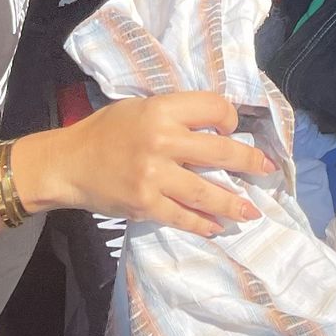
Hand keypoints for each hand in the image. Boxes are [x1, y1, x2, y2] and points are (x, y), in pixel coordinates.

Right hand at [50, 92, 270, 236]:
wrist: (68, 163)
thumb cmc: (105, 131)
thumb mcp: (140, 108)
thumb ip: (175, 115)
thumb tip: (216, 130)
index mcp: (161, 110)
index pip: (212, 108)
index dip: (229, 118)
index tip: (232, 129)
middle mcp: (161, 141)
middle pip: (220, 152)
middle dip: (249, 162)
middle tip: (267, 169)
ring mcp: (154, 176)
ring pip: (206, 192)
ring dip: (234, 203)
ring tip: (252, 211)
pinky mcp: (145, 204)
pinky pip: (182, 216)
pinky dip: (203, 224)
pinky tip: (218, 227)